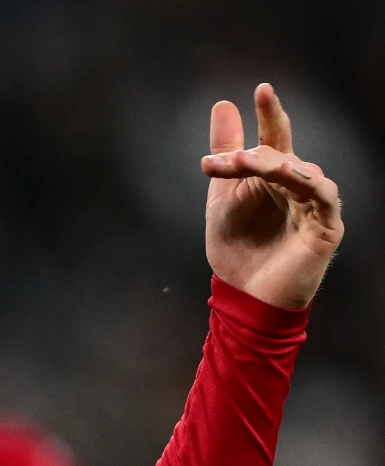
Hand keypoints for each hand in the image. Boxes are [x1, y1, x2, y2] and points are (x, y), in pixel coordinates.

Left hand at [201, 83, 343, 308]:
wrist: (242, 294)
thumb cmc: (236, 247)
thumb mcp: (222, 196)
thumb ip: (225, 155)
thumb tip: (223, 105)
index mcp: (272, 177)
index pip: (274, 138)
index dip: (270, 114)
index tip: (262, 89)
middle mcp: (296, 185)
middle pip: (282, 155)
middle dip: (254, 154)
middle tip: (230, 159)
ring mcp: (313, 204)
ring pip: (302, 172)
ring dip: (274, 165)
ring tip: (249, 163)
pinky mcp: (325, 226)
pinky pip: (323, 196)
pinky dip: (308, 183)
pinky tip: (290, 175)